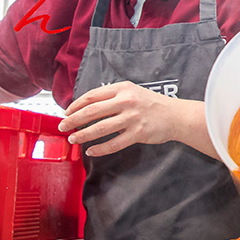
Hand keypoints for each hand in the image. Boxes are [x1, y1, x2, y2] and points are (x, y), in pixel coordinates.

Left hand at [59, 82, 187, 156]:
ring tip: (73, 139)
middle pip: (92, 111)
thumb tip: (88, 107)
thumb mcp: (133, 92)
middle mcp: (126, 101)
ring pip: (100, 128)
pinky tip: (91, 151)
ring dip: (83, 135)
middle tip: (63, 126)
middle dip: (73, 120)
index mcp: (123, 89)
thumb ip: (113, 97)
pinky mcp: (138, 133)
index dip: (76, 105)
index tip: (66, 112)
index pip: (92, 96)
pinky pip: (114, 143)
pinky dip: (100, 148)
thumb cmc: (153, 104)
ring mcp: (132, 118)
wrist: (176, 116)